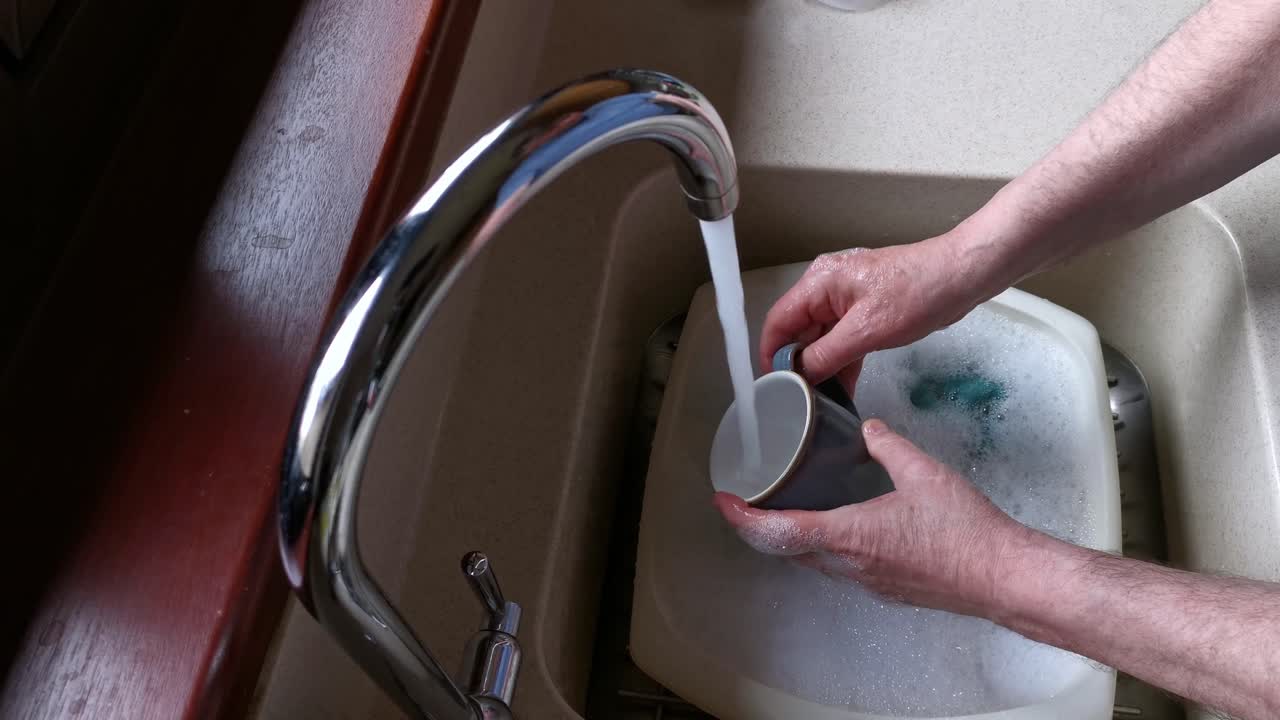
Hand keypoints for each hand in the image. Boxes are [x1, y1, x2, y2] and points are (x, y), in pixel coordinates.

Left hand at [712, 419, 1034, 618]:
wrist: (1003, 577)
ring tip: (785, 508)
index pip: (778, 530)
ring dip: (792, 538)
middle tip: (748, 501)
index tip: (724, 502)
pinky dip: (822, 547)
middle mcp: (849, 565)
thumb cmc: (965, 532)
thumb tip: (870, 429)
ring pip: (813, 562)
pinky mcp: (886, 588)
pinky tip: (837, 526)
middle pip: (787, 550)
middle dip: (762, 527)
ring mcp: (867, 582)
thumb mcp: (922, 472)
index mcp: (848, 536)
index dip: (744, 518)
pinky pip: (840, 568)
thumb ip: (888, 445)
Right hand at [759, 235, 992, 389]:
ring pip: (822, 338)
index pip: (778, 322)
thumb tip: (798, 376)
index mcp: (819, 283)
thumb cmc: (917, 294)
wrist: (963, 275)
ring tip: (821, 402)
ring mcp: (847, 299)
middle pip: (798, 330)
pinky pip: (843, 338)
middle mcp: (826, 288)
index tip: (773, 387)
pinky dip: (842, 361)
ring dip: (822, 367)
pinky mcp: (866, 310)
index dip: (771, 355)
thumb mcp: (867, 330)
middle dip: (798, 364)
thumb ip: (826, 355)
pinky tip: (843, 389)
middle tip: (798, 401)